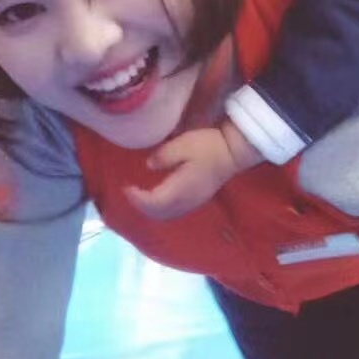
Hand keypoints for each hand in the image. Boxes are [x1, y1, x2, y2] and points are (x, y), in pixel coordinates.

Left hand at [125, 123, 260, 219]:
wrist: (233, 152)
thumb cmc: (208, 146)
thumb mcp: (183, 144)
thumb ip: (164, 156)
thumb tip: (149, 165)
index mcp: (180, 189)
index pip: (153, 202)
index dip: (136, 198)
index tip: (125, 187)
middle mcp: (186, 201)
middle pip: (159, 213)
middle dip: (141, 206)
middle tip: (129, 192)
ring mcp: (194, 202)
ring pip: (167, 215)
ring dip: (151, 209)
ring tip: (141, 196)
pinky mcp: (198, 199)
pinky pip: (175, 211)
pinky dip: (162, 208)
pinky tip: (158, 197)